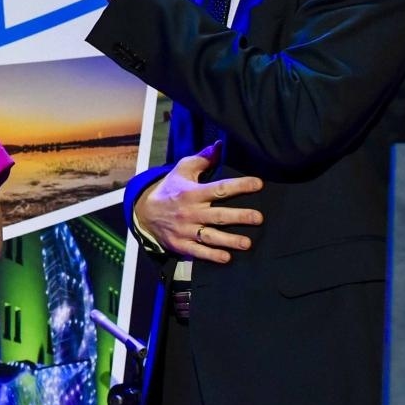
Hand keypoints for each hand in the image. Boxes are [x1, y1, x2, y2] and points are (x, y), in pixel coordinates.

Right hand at [135, 142, 263, 262]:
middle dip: (239, 216)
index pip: (219, 188)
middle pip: (218, 215)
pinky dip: (211, 256)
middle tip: (259, 218)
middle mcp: (190, 212)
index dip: (239, 185)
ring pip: (210, 236)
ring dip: (229, 240)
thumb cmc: (170, 189)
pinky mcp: (181, 245)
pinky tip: (226, 258)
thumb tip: (221, 145)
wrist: (144, 213)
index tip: (258, 184)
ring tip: (247, 243)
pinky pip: (197, 252)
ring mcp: (185, 230)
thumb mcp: (182, 170)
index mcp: (192, 192)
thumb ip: (203, 159)